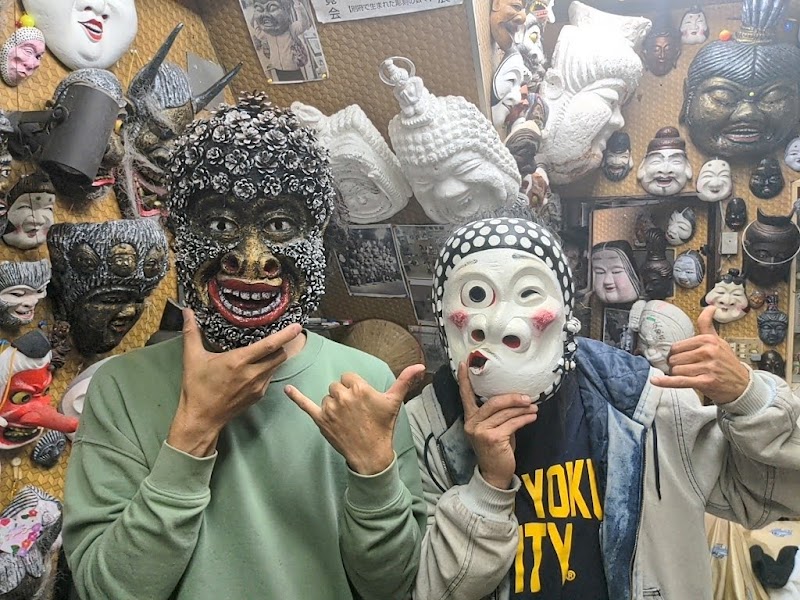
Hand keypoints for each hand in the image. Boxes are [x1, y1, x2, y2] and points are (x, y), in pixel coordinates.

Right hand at [168, 308, 301, 455]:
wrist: (201, 418)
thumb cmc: (196, 387)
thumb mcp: (192, 358)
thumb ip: (191, 332)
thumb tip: (187, 311)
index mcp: (239, 362)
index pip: (269, 345)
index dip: (285, 335)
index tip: (297, 326)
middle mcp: (252, 374)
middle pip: (280, 356)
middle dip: (282, 345)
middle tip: (279, 336)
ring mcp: (258, 387)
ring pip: (276, 366)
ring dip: (275, 357)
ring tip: (267, 349)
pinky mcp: (258, 396)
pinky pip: (269, 377)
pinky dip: (268, 369)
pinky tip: (256, 366)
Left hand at [285, 364, 424, 474]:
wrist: (371, 454)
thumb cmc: (383, 427)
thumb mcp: (394, 402)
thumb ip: (405, 380)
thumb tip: (420, 366)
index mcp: (359, 387)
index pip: (349, 377)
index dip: (355, 387)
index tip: (361, 401)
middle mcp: (343, 395)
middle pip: (337, 385)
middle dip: (344, 396)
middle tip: (355, 412)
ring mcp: (330, 408)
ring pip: (327, 396)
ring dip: (333, 404)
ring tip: (345, 419)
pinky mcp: (320, 420)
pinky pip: (305, 405)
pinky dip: (295, 397)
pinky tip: (287, 389)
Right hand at [458, 363, 537, 489]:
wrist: (495, 474)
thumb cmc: (497, 449)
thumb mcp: (495, 429)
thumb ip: (499, 415)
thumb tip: (516, 400)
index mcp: (470, 418)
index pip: (465, 395)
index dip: (463, 379)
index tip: (463, 362)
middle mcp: (472, 423)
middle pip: (493, 402)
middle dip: (512, 398)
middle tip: (527, 397)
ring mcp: (481, 431)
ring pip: (505, 413)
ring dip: (522, 409)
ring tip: (533, 406)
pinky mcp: (492, 439)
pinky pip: (512, 424)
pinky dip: (524, 419)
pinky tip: (532, 417)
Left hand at [650, 305, 749, 404]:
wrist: (743, 384)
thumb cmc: (727, 363)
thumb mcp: (718, 341)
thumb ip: (708, 325)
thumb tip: (710, 308)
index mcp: (708, 340)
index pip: (676, 347)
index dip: (675, 354)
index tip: (680, 358)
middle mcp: (708, 352)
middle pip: (674, 359)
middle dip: (676, 365)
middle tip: (686, 369)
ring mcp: (708, 367)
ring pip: (676, 370)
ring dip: (678, 375)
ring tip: (690, 376)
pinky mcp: (706, 382)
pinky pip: (680, 381)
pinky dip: (666, 382)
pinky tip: (656, 380)